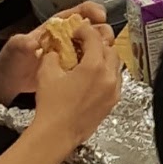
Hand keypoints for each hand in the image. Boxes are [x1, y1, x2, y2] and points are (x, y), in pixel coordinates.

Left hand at [0, 2, 110, 104]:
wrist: (10, 81)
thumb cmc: (12, 59)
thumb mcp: (15, 47)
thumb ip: (23, 43)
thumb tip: (32, 42)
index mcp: (57, 26)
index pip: (79, 11)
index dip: (92, 10)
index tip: (100, 16)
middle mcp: (68, 37)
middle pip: (93, 28)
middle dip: (102, 32)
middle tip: (104, 42)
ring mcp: (73, 53)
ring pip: (96, 47)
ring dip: (103, 50)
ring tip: (103, 57)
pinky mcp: (75, 69)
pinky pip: (91, 64)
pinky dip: (98, 66)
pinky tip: (100, 71)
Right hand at [29, 11, 120, 146]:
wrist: (58, 134)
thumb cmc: (51, 105)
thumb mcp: (46, 72)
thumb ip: (53, 55)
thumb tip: (57, 49)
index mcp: (95, 66)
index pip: (94, 38)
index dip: (84, 30)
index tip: (77, 30)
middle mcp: (109, 77)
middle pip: (109, 49)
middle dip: (97, 42)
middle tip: (83, 42)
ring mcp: (114, 91)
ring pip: (115, 65)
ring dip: (104, 57)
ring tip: (88, 58)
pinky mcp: (113, 102)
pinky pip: (115, 80)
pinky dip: (107, 73)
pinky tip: (93, 76)